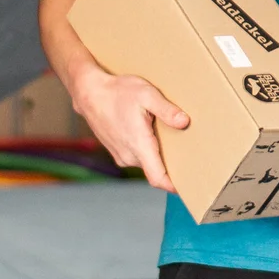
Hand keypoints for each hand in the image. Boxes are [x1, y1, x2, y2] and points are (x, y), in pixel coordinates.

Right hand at [71, 70, 188, 193]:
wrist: (90, 93)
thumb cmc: (118, 92)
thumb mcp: (147, 95)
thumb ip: (167, 110)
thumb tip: (184, 122)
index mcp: (139, 145)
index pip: (157, 178)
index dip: (173, 185)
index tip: (188, 186)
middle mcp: (129, 156)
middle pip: (156, 169)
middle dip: (171, 162)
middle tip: (186, 148)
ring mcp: (121, 155)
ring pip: (146, 162)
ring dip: (157, 153)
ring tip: (166, 135)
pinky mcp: (117, 152)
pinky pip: (137, 157)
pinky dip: (146, 149)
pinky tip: (149, 132)